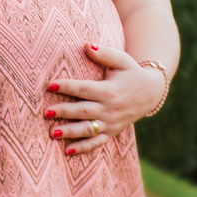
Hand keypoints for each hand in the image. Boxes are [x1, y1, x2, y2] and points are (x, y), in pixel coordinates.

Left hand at [44, 43, 166, 155]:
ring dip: (69, 133)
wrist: (151, 93)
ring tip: (51, 133)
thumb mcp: (122, 60)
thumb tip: (86, 44)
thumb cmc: (131, 72)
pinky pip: (96, 142)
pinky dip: (83, 148)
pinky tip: (66, 152)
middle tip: (45, 112)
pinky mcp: (112, 132)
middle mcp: (109, 109)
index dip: (67, 87)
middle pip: (83, 111)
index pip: (84, 89)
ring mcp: (111, 123)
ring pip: (87, 130)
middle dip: (63, 112)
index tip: (49, 85)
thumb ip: (104, 53)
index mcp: (109, 91)